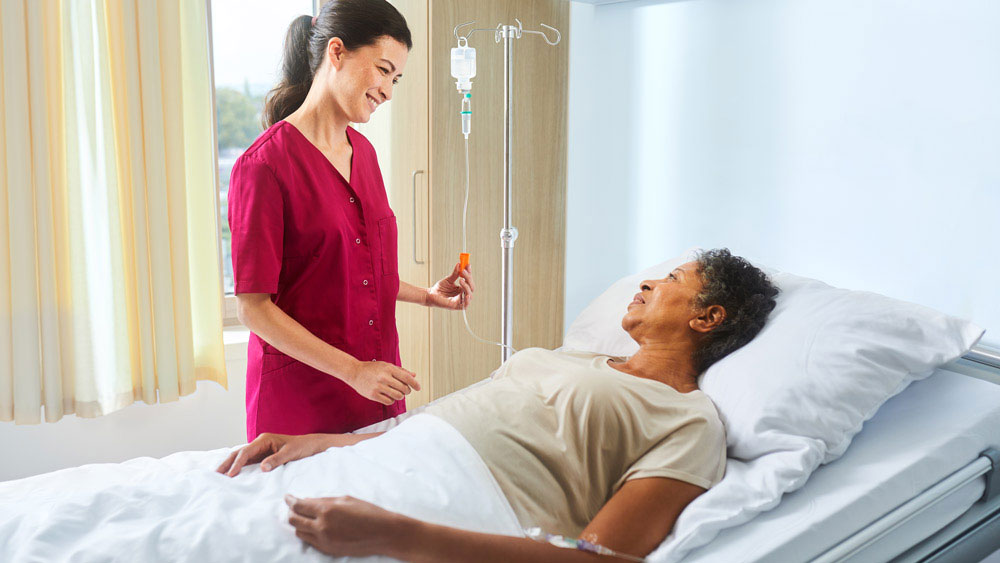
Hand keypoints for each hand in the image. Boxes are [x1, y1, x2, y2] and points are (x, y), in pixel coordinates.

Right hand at [216, 433, 336, 476]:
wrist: (310, 446)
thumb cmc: (302, 447)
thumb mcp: (291, 453)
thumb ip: (277, 460)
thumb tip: (262, 468)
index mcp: (264, 440)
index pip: (246, 452)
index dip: (237, 464)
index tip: (230, 475)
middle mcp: (259, 443)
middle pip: (238, 453)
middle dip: (226, 463)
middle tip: (215, 475)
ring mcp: (260, 450)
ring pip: (240, 457)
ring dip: (230, 465)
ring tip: (218, 476)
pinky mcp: (262, 456)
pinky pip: (247, 462)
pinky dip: (238, 468)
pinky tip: (232, 475)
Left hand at [286, 495, 408, 558]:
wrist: (383, 533)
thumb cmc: (368, 512)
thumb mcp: (346, 499)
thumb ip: (324, 500)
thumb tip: (307, 501)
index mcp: (327, 510)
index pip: (299, 506)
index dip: (290, 500)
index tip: (287, 497)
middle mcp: (322, 527)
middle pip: (294, 520)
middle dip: (291, 512)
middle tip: (294, 507)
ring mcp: (324, 541)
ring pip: (300, 533)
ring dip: (299, 524)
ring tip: (305, 518)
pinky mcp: (328, 550)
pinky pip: (310, 542)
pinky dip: (308, 534)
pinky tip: (314, 528)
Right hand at [345, 361, 419, 405]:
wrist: (354, 372)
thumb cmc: (371, 368)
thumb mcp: (386, 365)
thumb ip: (400, 370)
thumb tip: (414, 375)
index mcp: (388, 369)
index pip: (407, 378)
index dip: (415, 384)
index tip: (418, 388)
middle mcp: (384, 377)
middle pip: (404, 388)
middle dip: (407, 391)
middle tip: (405, 390)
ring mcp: (378, 387)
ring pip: (398, 396)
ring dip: (400, 396)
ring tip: (397, 393)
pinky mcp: (373, 395)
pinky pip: (389, 401)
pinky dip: (392, 400)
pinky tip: (389, 396)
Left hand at [426, 262, 474, 309]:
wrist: (430, 295)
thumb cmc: (439, 288)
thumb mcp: (448, 279)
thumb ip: (455, 274)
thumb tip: (459, 264)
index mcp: (462, 288)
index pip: (469, 281)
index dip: (469, 273)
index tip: (467, 265)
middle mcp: (462, 294)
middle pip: (471, 287)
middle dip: (469, 279)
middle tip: (463, 271)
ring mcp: (460, 300)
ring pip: (470, 295)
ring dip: (467, 287)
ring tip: (461, 280)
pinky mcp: (455, 306)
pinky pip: (465, 305)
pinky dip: (467, 300)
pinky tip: (466, 294)